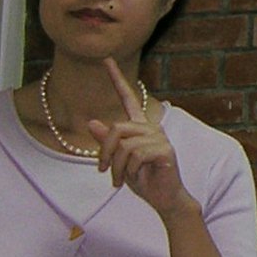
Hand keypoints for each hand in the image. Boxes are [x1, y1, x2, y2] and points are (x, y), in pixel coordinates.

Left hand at [89, 58, 190, 217]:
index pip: (128, 97)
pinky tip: (133, 178)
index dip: (117, 78)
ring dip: (116, 167)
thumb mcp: (118, 162)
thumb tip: (91, 123)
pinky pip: (136, 155)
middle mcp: (151, 128)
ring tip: (118, 180)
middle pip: (117, 128)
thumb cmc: (143, 179)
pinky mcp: (165, 150)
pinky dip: (127, 170)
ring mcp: (160, 138)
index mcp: (140, 127)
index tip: (106, 59)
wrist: (164, 198)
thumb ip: (107, 143)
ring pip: (124, 144)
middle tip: (102, 171)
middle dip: (105, 152)